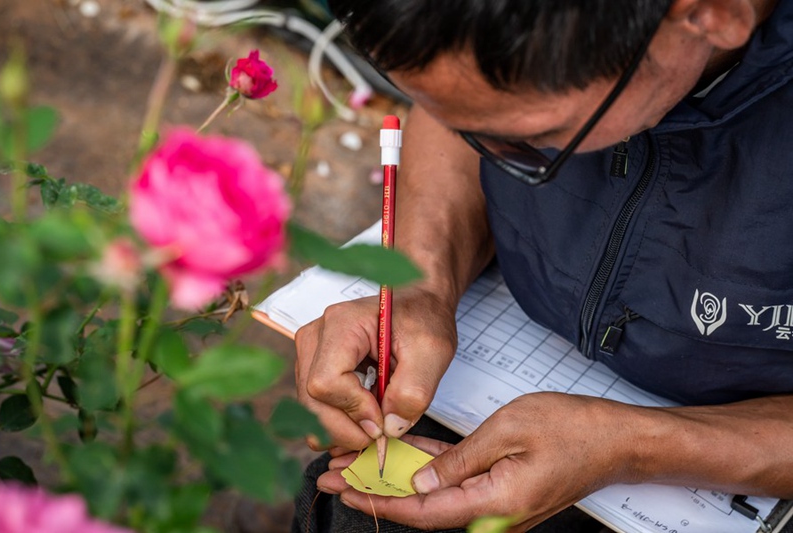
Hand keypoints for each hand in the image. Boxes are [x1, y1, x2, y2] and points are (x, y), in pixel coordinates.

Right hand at [295, 288, 458, 450]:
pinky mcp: (314, 366)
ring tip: (375, 422)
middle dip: (346, 428)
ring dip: (342, 427)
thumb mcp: (432, 352)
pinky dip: (338, 421)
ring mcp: (311, 351)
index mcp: (342, 323)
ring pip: (310, 408)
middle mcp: (317, 335)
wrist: (418, 302)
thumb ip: (413, 392)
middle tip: (381, 433)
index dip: (354, 409)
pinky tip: (363, 419)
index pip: (326, 382)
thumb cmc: (423, 318)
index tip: (384, 418)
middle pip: (311, 400)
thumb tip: (389, 427)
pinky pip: (314, 406)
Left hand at [317, 393, 637, 530]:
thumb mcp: (510, 430)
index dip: (381, 502)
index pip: (424, 512)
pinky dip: (427, 472)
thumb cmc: (573, 430)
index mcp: (495, 503)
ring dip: (397, 482)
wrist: (617, 440)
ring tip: (358, 466)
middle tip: (335, 475)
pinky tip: (403, 458)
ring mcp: (497, 504)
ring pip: (435, 498)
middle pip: (422, 509)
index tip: (345, 489)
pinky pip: (456, 483)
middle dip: (377, 493)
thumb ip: (461, 460)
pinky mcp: (501, 490)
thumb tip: (420, 484)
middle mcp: (493, 513)